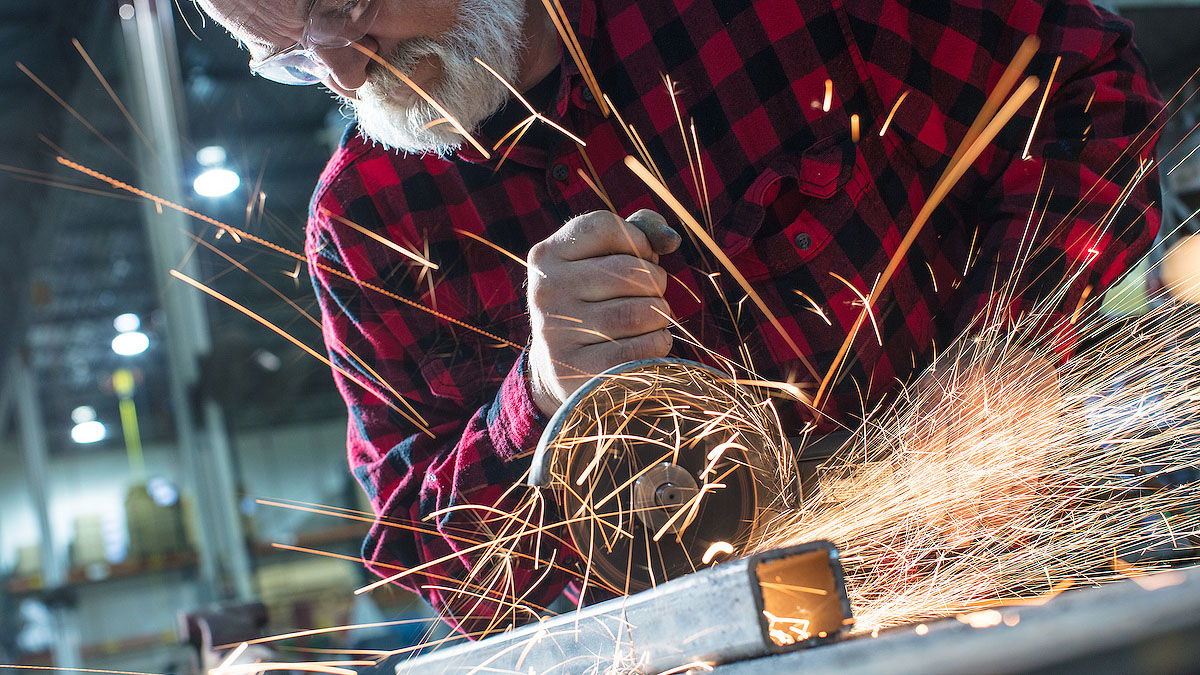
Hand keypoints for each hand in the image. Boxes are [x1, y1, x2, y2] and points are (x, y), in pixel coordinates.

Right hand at [526, 209, 681, 416]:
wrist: (562, 367)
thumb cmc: (593, 302)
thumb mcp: (601, 260)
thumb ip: (637, 233)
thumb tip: (670, 238)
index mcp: (547, 255)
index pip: (605, 227)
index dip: (638, 240)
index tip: (641, 258)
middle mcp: (545, 290)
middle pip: (630, 270)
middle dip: (655, 283)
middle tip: (648, 296)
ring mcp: (556, 332)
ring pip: (640, 311)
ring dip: (659, 315)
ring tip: (649, 320)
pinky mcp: (576, 370)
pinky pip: (641, 349)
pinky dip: (658, 344)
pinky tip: (649, 343)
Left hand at [900, 349, 1061, 545]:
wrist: (1008, 344)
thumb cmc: (958, 379)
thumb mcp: (929, 394)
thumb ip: (916, 432)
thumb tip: (904, 488)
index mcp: (938, 388)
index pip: (927, 446)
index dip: (926, 487)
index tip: (928, 518)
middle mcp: (975, 390)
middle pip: (964, 461)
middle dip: (959, 506)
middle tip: (955, 538)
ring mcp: (1012, 398)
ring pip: (999, 465)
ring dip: (991, 508)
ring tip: (984, 533)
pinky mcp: (1042, 408)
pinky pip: (1030, 462)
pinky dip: (1021, 495)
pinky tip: (1011, 517)